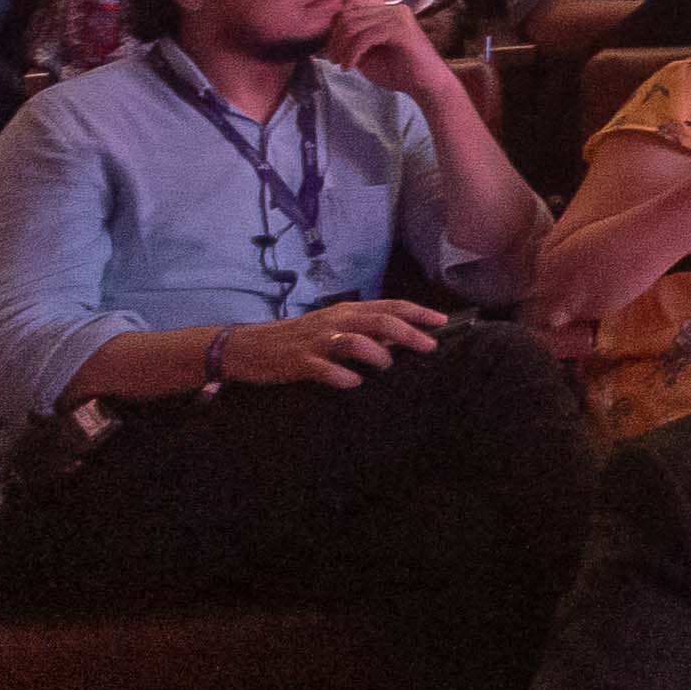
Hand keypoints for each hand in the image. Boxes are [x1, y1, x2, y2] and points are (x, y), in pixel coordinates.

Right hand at [222, 295, 452, 386]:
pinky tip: (352, 383)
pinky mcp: (298, 361)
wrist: (248, 346)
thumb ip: (364, 331)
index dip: (417, 312)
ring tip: (387, 366)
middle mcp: (335, 321)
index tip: (443, 321)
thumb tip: (401, 338)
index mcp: (346, 311)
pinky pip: (323, 368)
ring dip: (376, 352)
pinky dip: (340, 376)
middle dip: (408, 332)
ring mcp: (316, 341)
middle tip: (430, 346)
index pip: (389, 306)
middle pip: (379, 321)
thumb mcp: (333, 328)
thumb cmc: (297, 339)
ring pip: (353, 340)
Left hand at [319, 0, 451, 99]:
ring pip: (353, 25)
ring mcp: (398, 16)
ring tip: (342, 64)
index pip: (352, 2)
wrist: (427, 86)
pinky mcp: (400, 29)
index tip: (334, 48)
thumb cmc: (399, 72)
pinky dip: (352, 54)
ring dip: (341, 47)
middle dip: (336, 37)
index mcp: (387, 9)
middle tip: (334, 58)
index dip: (338, 24)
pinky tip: (350, 67)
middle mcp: (393, 7)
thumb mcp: (369, 52)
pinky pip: (364, 37)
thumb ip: (353, 39)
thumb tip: (329, 33)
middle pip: (349, 12)